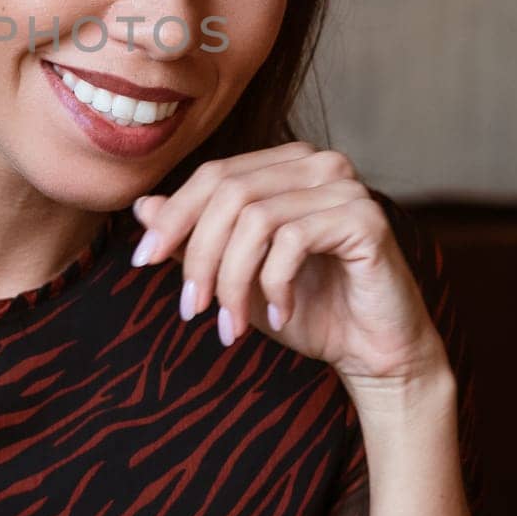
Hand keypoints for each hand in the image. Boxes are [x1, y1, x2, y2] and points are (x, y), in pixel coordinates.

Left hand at [129, 142, 448, 392]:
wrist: (373, 352)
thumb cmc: (306, 308)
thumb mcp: (235, 274)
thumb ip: (195, 237)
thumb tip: (142, 207)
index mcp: (285, 165)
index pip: (213, 175)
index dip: (173, 216)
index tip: (143, 262)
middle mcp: (316, 163)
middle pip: (229, 193)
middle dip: (200, 255)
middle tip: (191, 308)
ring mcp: (344, 185)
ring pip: (255, 218)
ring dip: (233, 281)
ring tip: (232, 326)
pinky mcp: (365, 217)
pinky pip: (293, 240)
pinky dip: (275, 285)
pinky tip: (283, 314)